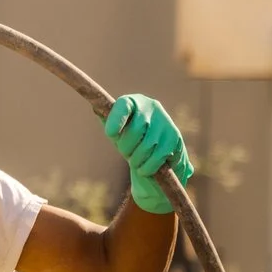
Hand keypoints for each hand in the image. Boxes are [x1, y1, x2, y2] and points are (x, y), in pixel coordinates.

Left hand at [104, 94, 193, 214]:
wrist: (152, 150)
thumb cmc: (125, 136)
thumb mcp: (115, 128)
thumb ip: (106, 119)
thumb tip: (97, 108)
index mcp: (132, 101)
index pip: (123, 106)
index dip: (117, 119)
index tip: (110, 133)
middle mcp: (151, 106)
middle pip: (135, 131)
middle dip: (126, 148)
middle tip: (125, 154)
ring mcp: (165, 121)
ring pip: (147, 145)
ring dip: (137, 159)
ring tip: (134, 161)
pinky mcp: (175, 137)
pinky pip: (158, 156)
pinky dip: (148, 167)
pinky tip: (144, 169)